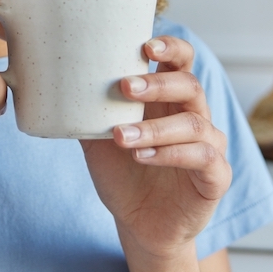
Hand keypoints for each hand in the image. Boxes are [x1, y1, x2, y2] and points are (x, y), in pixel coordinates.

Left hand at [80, 36, 231, 259]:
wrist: (139, 225)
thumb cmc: (123, 175)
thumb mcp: (98, 141)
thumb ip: (88, 113)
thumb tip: (56, 83)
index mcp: (170, 100)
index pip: (182, 62)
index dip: (171, 48)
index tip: (146, 46)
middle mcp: (194, 116)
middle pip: (190, 86)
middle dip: (158, 83)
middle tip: (126, 86)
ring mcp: (209, 146)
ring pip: (194, 124)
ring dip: (155, 128)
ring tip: (121, 136)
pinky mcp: (216, 177)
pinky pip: (203, 157)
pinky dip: (171, 154)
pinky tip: (143, 157)